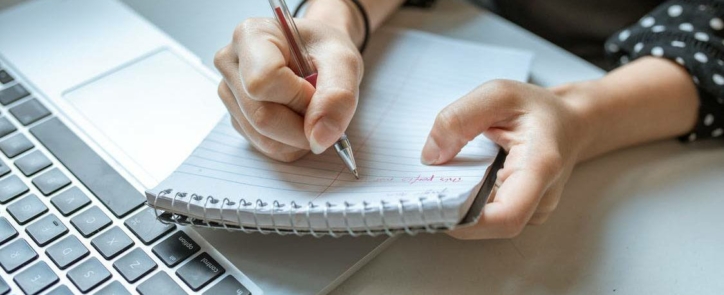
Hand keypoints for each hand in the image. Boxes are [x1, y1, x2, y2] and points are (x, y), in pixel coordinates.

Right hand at [214, 18, 362, 161]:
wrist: (318, 55)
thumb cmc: (325, 51)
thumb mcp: (344, 61)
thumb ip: (338, 96)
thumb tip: (320, 138)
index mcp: (251, 36)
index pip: (263, 82)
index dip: (298, 98)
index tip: (317, 90)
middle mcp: (231, 63)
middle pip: (262, 117)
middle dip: (303, 125)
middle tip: (321, 107)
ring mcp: (230, 93)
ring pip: (264, 138)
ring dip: (299, 137)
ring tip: (311, 110)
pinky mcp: (237, 118)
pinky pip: (266, 146)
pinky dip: (292, 143)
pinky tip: (299, 119)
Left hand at [421, 80, 590, 238]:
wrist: (571, 123)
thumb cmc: (538, 109)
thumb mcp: (498, 94)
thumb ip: (460, 118)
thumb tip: (431, 155)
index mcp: (540, 166)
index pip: (507, 216)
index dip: (468, 222)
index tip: (439, 207)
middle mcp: (542, 197)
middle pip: (492, 225)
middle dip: (455, 213)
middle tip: (427, 191)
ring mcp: (533, 210)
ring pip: (489, 224)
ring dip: (459, 209)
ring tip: (440, 182)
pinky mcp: (523, 212)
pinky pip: (490, 217)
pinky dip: (468, 205)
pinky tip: (456, 185)